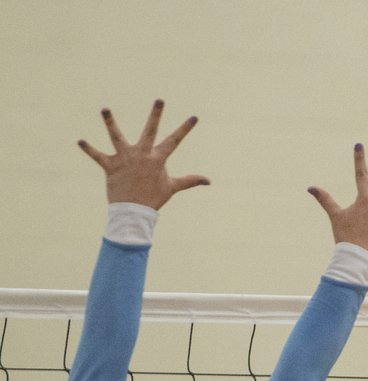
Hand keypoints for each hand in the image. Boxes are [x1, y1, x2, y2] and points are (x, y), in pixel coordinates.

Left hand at [78, 99, 209, 209]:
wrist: (134, 214)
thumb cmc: (153, 199)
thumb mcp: (172, 188)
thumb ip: (190, 181)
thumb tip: (209, 181)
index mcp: (157, 159)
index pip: (174, 141)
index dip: (185, 129)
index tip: (194, 117)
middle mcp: (142, 155)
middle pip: (149, 131)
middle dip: (155, 115)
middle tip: (160, 100)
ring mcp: (125, 159)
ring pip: (117, 137)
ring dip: (110, 123)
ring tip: (105, 109)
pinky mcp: (110, 166)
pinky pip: (97, 156)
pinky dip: (88, 149)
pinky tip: (80, 141)